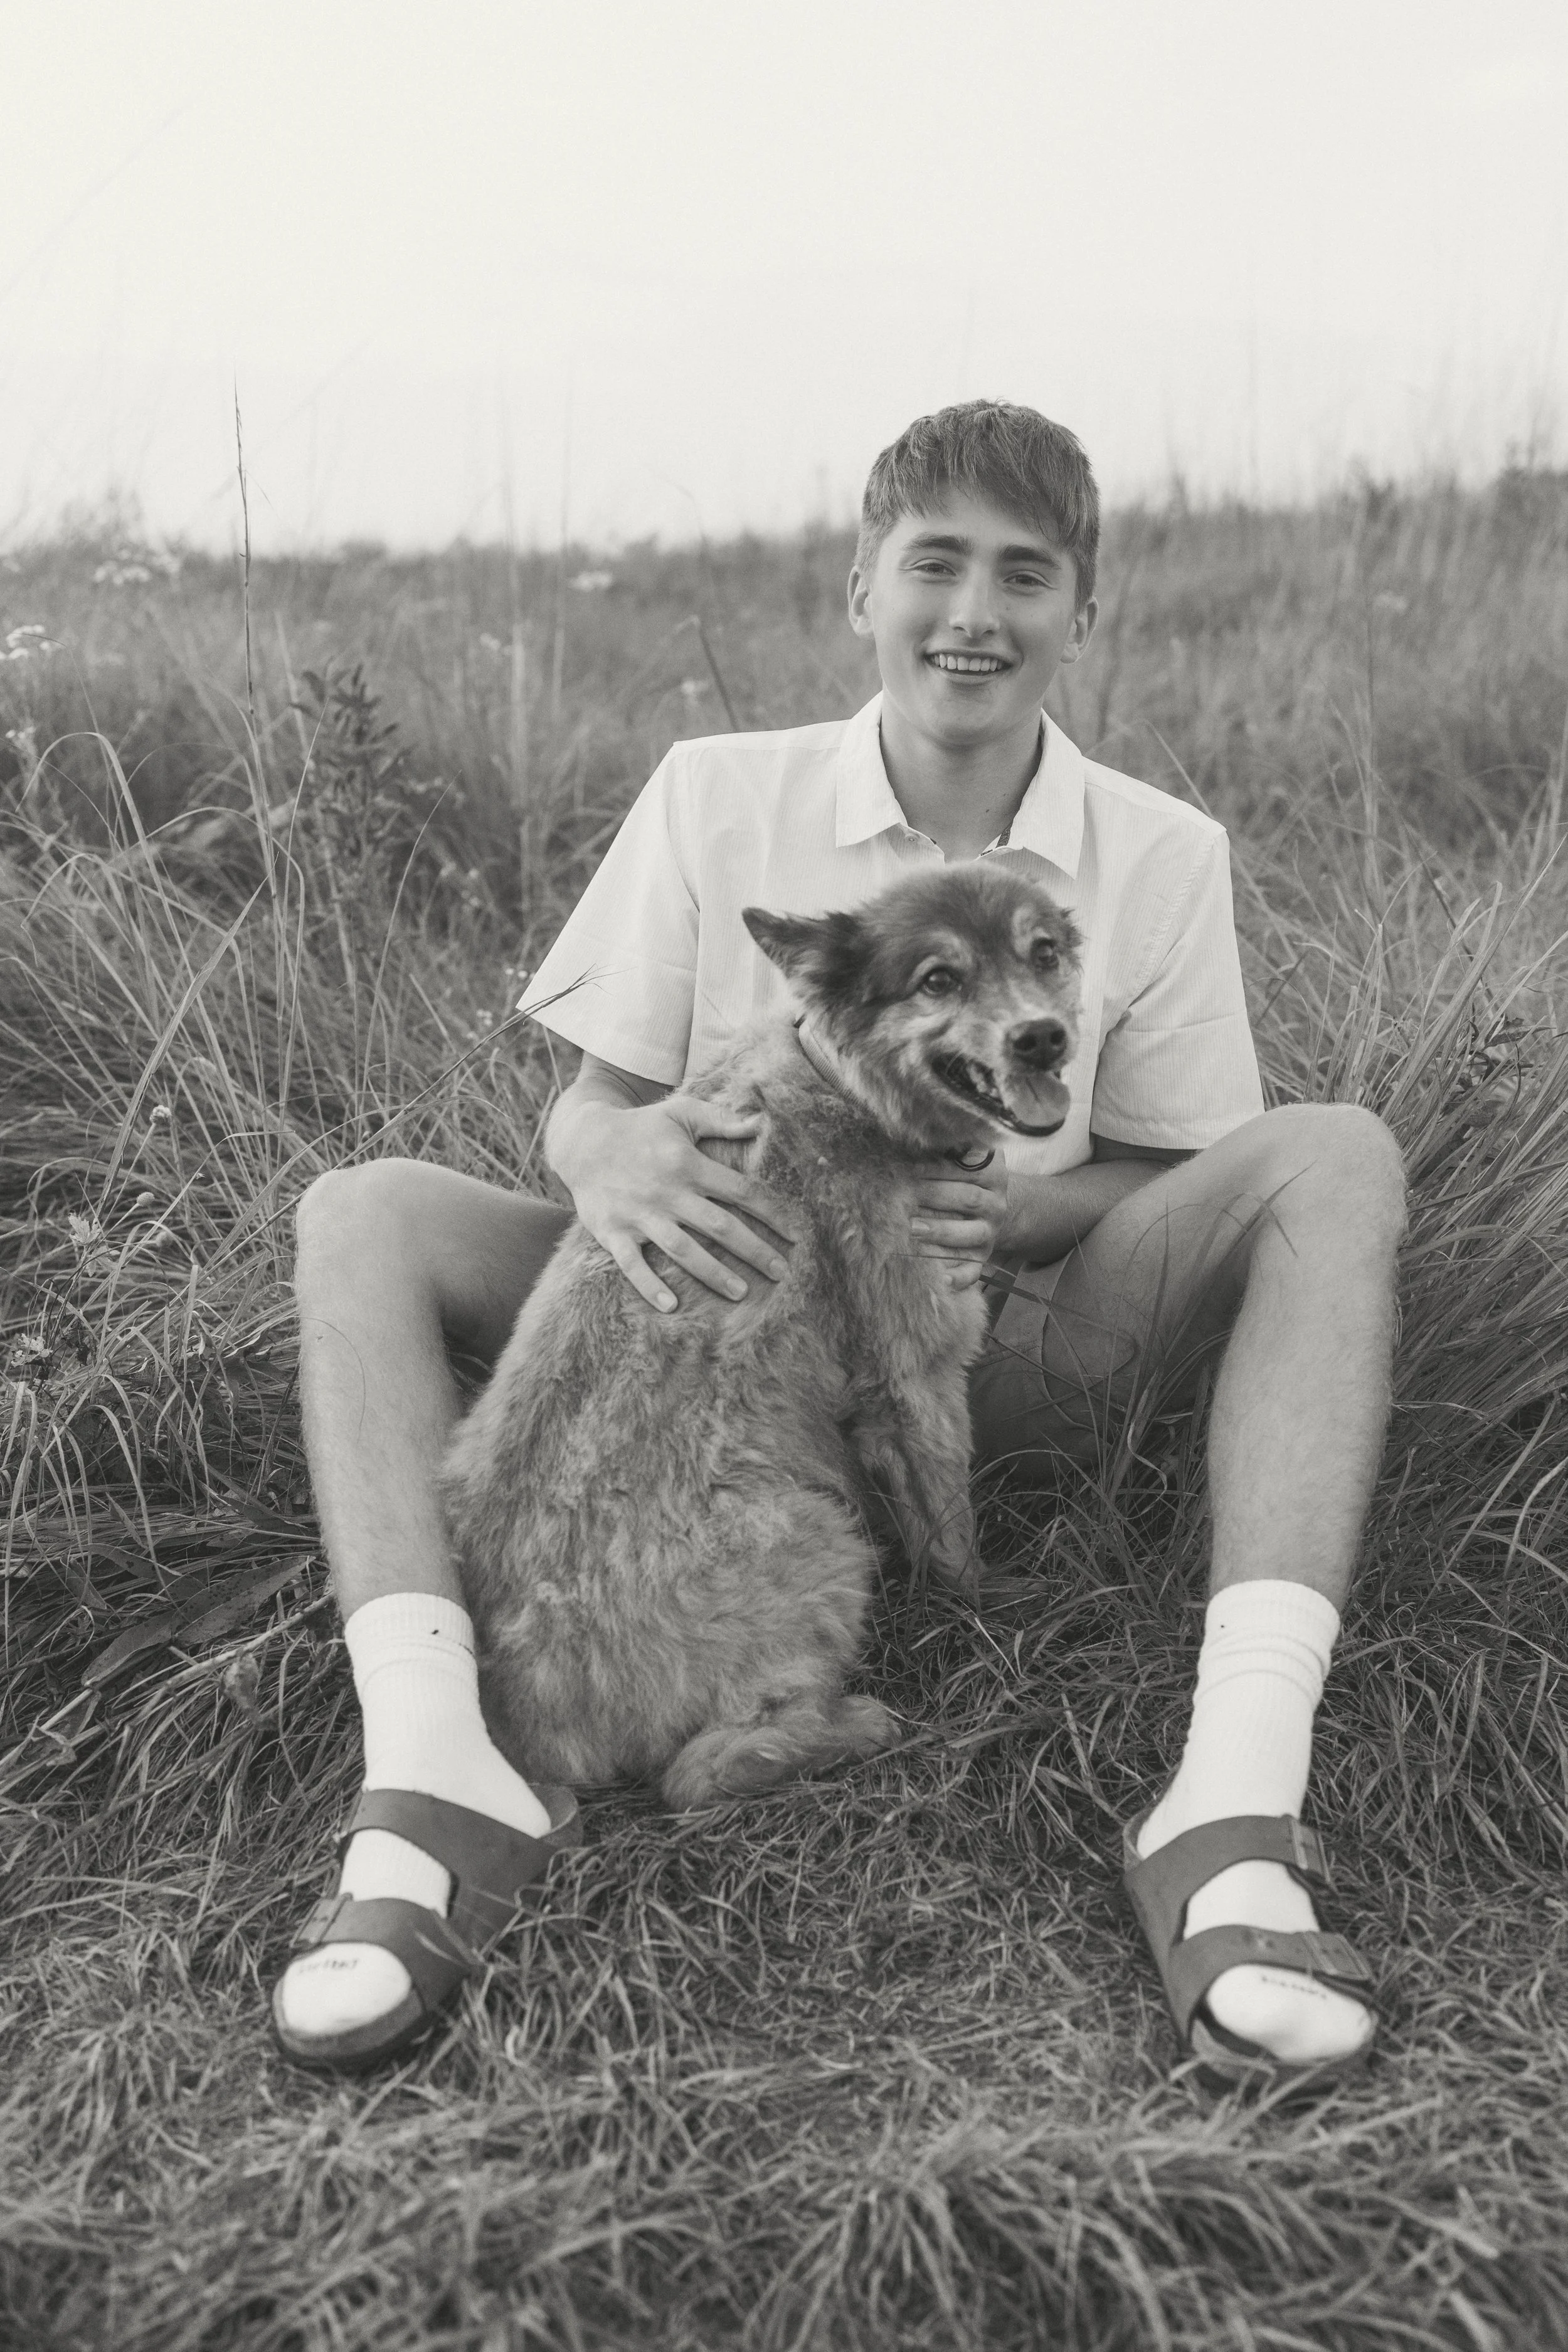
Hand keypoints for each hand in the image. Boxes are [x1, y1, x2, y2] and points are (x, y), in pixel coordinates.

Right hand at [563, 1094, 798, 1314]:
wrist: (582, 1140)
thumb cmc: (641, 1127)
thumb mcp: (681, 1113)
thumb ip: (722, 1120)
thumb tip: (762, 1122)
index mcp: (687, 1164)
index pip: (740, 1191)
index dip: (772, 1213)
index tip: (795, 1235)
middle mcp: (667, 1192)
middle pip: (719, 1226)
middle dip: (754, 1251)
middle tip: (782, 1273)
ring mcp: (639, 1215)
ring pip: (683, 1250)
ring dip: (713, 1273)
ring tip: (742, 1293)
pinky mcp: (613, 1232)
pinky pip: (632, 1264)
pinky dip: (649, 1285)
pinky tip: (671, 1305)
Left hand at [906, 1155, 1010, 1291]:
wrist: (990, 1208)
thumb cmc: (962, 1178)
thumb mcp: (964, 1159)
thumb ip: (949, 1150)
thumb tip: (914, 1136)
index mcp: (993, 1175)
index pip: (967, 1169)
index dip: (938, 1167)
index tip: (910, 1166)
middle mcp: (995, 1205)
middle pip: (967, 1199)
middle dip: (934, 1196)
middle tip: (904, 1196)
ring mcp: (989, 1233)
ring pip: (969, 1234)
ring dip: (940, 1231)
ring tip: (911, 1229)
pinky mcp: (981, 1258)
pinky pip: (973, 1271)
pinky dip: (958, 1278)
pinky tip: (940, 1280)